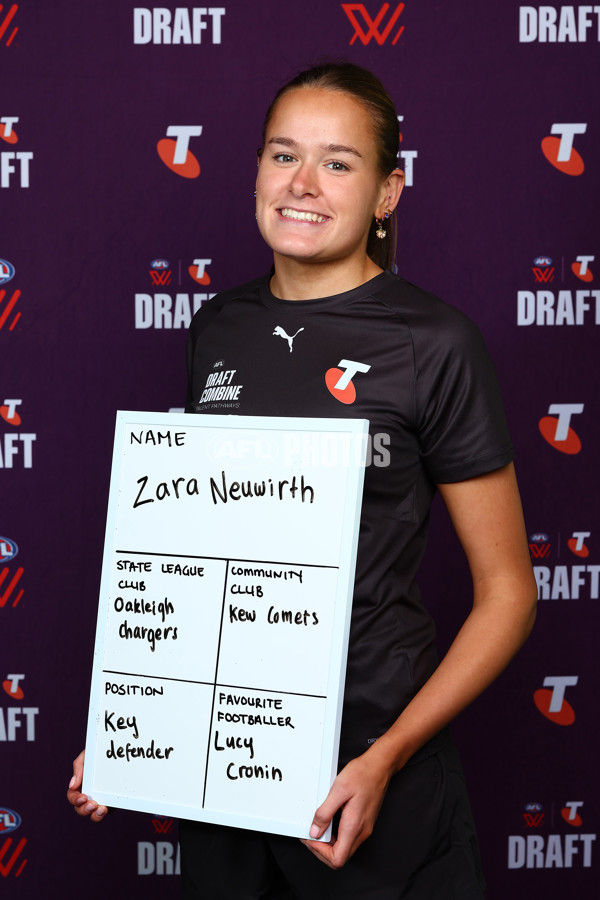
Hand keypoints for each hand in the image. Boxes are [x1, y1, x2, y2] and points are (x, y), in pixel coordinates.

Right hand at [66, 750, 107, 821]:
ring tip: (102, 810)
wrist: (116, 749)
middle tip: (92, 805)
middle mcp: (89, 795)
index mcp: (81, 785)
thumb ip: (78, 767)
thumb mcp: (87, 756)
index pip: (73, 797)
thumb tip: (72, 785)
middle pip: (81, 809)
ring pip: (93, 814)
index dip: (75, 799)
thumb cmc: (98, 753)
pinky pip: (108, 811)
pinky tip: (108, 808)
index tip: (83, 797)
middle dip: (84, 810)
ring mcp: (100, 799)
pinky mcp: (112, 802)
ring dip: (95, 815)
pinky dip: (107, 812)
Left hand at [301, 752, 390, 868]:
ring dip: (328, 844)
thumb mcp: (338, 790)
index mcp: (354, 826)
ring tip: (317, 828)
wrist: (379, 766)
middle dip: (321, 850)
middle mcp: (361, 832)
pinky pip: (348, 839)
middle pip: (340, 858)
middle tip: (310, 835)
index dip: (320, 852)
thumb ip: (325, 813)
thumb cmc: (362, 774)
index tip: (310, 839)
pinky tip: (329, 822)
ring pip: (344, 849)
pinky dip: (336, 836)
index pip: (337, 859)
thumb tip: (315, 832)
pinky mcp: (364, 823)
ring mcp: (364, 829)